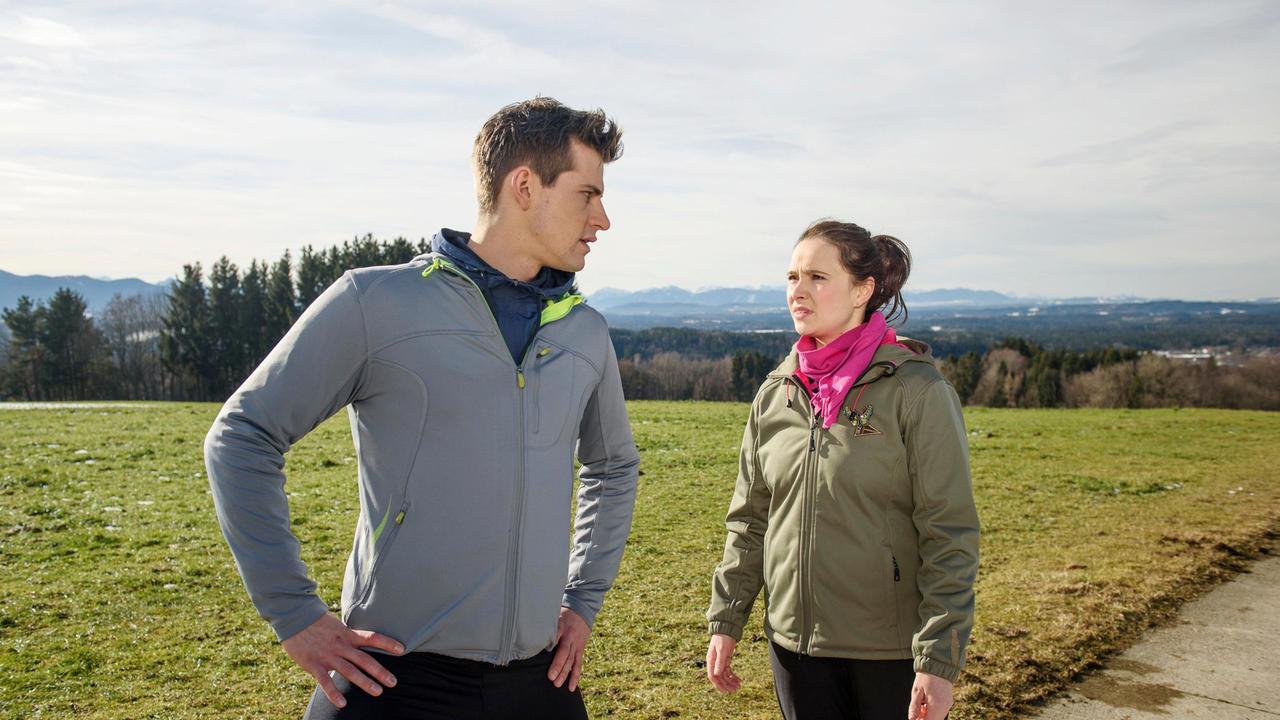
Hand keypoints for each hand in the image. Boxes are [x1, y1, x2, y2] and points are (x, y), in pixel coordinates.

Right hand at [281, 613, 405, 708]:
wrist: (295, 618)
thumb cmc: (317, 623)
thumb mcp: (337, 626)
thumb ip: (349, 636)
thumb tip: (362, 642)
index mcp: (348, 634)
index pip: (372, 637)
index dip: (387, 643)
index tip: (402, 649)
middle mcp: (341, 645)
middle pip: (365, 659)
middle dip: (380, 671)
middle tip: (393, 682)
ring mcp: (328, 655)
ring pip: (350, 671)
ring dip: (364, 682)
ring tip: (378, 692)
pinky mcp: (314, 664)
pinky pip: (325, 681)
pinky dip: (334, 693)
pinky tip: (342, 703)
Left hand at [548, 607, 590, 690]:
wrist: (582, 610)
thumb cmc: (563, 614)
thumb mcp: (553, 614)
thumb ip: (544, 624)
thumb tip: (527, 632)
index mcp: (561, 626)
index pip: (554, 636)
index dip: (550, 645)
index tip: (542, 654)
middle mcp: (569, 636)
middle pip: (564, 652)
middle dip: (557, 665)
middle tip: (550, 677)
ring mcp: (576, 644)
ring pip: (571, 660)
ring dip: (565, 673)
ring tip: (557, 684)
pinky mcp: (580, 650)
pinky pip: (578, 664)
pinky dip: (575, 676)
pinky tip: (571, 687)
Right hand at [705, 634, 740, 692]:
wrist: (726, 628)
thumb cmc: (723, 638)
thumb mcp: (722, 650)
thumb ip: (719, 662)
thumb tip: (716, 675)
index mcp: (711, 661)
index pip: (712, 676)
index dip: (718, 685)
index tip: (726, 691)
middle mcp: (714, 662)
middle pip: (719, 677)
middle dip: (727, 685)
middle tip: (735, 690)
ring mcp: (719, 661)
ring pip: (724, 675)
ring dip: (731, 681)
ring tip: (739, 686)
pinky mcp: (725, 659)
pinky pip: (728, 671)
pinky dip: (733, 676)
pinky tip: (738, 679)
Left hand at [908, 671, 953, 718]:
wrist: (939, 664)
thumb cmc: (926, 677)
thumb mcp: (916, 691)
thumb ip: (914, 707)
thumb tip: (911, 719)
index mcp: (936, 706)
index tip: (914, 718)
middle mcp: (945, 707)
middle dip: (925, 718)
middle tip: (917, 711)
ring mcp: (948, 705)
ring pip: (937, 717)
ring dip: (929, 715)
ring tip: (921, 704)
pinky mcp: (949, 702)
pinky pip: (941, 711)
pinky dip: (933, 710)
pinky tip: (926, 703)